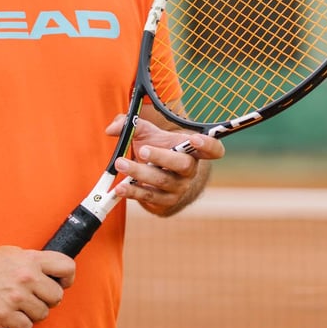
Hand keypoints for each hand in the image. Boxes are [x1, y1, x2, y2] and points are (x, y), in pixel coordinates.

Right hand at [0, 245, 74, 327]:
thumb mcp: (13, 252)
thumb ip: (34, 261)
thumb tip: (52, 271)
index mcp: (31, 260)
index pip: (67, 267)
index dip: (67, 278)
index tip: (61, 283)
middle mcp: (26, 278)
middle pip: (57, 296)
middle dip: (49, 300)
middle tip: (36, 299)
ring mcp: (15, 297)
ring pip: (43, 314)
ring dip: (34, 314)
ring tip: (22, 308)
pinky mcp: (4, 315)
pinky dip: (22, 327)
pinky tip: (15, 320)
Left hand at [106, 114, 224, 215]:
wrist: (154, 175)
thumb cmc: (156, 148)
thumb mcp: (148, 133)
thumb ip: (132, 125)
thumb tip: (113, 128)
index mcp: (193, 151)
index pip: (213, 149)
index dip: (208, 144)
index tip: (194, 138)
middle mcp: (190, 170)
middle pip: (183, 165)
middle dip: (162, 157)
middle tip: (142, 150)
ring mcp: (179, 188)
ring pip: (161, 181)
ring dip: (139, 172)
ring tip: (120, 163)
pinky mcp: (165, 202)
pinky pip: (149, 197)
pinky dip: (133, 192)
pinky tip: (120, 187)